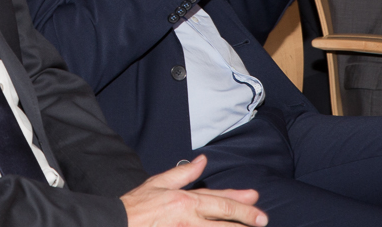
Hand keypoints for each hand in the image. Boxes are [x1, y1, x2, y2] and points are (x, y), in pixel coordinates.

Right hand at [122, 155, 266, 226]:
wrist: (118, 224)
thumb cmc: (136, 205)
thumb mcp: (158, 183)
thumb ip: (183, 174)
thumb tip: (202, 161)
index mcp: (184, 200)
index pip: (217, 199)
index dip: (238, 200)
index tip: (256, 200)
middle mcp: (188, 218)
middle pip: (223, 217)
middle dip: (245, 217)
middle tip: (263, 220)